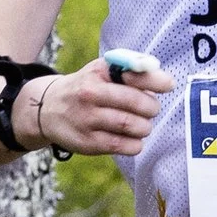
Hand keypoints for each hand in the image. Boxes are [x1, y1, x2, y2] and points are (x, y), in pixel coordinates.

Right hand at [32, 55, 175, 158]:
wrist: (47, 110)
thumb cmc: (86, 88)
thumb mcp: (101, 71)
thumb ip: (131, 70)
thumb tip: (163, 81)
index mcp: (98, 73)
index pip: (133, 74)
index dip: (156, 80)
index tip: (169, 85)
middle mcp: (90, 94)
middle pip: (136, 103)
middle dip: (152, 108)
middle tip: (151, 110)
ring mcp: (87, 120)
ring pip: (132, 126)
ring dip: (145, 127)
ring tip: (142, 125)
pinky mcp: (87, 143)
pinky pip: (123, 146)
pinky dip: (135, 144)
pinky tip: (133, 138)